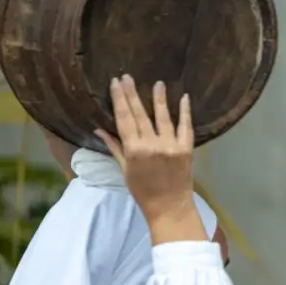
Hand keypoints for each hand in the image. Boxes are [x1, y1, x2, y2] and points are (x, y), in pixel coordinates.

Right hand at [95, 75, 200, 238]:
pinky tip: (184, 98)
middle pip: (140, 114)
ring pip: (163, 117)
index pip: (124, 118)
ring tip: (157, 83)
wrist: (169, 208)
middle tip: (128, 76)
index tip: (115, 83)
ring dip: (159, 98)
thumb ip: (114, 147)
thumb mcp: (124, 170)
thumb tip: (98, 129)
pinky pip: (186, 127)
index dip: (119, 99)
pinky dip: (185, 112)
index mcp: (133, 150)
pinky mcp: (187, 149)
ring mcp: (171, 146)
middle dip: (132, 93)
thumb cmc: (143, 191)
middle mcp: (151, 145)